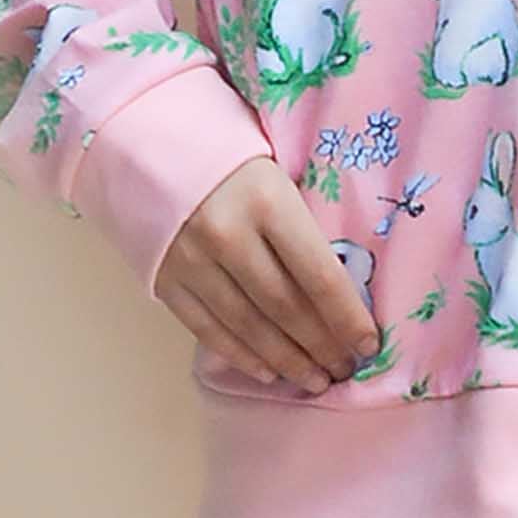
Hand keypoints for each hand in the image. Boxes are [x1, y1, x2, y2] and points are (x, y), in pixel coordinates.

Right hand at [155, 157, 382, 393]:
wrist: (149, 137)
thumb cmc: (230, 150)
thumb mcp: (276, 168)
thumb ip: (301, 218)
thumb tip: (345, 278)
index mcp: (268, 200)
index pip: (318, 273)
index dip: (346, 316)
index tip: (368, 344)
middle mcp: (229, 235)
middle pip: (285, 306)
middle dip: (321, 345)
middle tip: (346, 369)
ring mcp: (192, 261)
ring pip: (248, 326)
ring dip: (287, 360)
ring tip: (315, 380)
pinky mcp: (165, 279)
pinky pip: (208, 329)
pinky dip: (242, 355)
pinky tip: (269, 371)